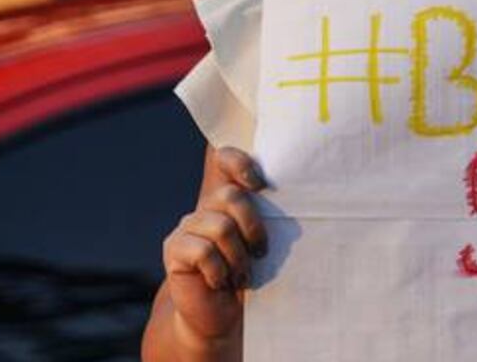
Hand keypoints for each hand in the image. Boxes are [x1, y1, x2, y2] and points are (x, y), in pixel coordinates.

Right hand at [162, 147, 268, 346]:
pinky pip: (203, 251)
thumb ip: (270, 219)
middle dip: (253, 227)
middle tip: (260, 252)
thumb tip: (303, 199)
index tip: (259, 183)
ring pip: (221, 227)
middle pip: (231, 196)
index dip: (239, 162)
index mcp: (229, 201)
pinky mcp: (174, 249)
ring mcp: (187, 226)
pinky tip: (221, 282)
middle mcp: (205, 207)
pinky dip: (219, 270)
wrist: (220, 315)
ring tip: (241, 276)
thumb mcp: (263, 245)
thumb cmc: (248, 277)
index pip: (224, 160)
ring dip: (238, 257)